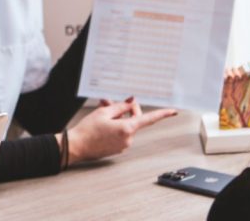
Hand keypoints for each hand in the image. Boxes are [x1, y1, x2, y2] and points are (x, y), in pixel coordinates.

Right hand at [62, 97, 176, 164]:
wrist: (76, 146)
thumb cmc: (87, 130)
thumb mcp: (104, 112)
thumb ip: (121, 106)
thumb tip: (131, 103)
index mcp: (127, 129)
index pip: (148, 119)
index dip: (162, 114)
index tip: (173, 111)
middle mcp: (128, 139)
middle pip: (135, 119)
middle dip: (126, 109)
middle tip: (112, 101)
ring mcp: (123, 145)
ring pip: (126, 126)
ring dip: (118, 117)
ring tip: (103, 110)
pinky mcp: (117, 149)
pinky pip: (121, 133)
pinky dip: (115, 126)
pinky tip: (103, 122)